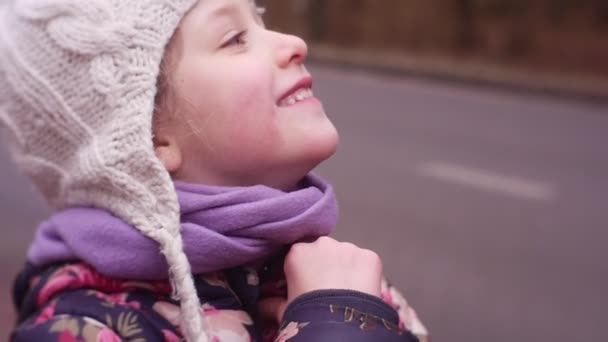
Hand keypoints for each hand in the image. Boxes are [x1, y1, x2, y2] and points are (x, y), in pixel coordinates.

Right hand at [259, 236, 382, 321]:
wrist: (342, 323)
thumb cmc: (309, 315)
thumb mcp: (285, 311)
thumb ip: (272, 304)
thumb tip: (262, 305)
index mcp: (297, 253)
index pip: (298, 257)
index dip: (302, 271)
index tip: (305, 285)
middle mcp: (322, 244)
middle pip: (323, 252)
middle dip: (324, 266)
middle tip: (327, 291)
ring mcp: (348, 248)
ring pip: (345, 255)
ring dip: (344, 268)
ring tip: (346, 292)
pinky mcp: (370, 256)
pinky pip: (365, 262)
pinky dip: (364, 274)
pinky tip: (361, 291)